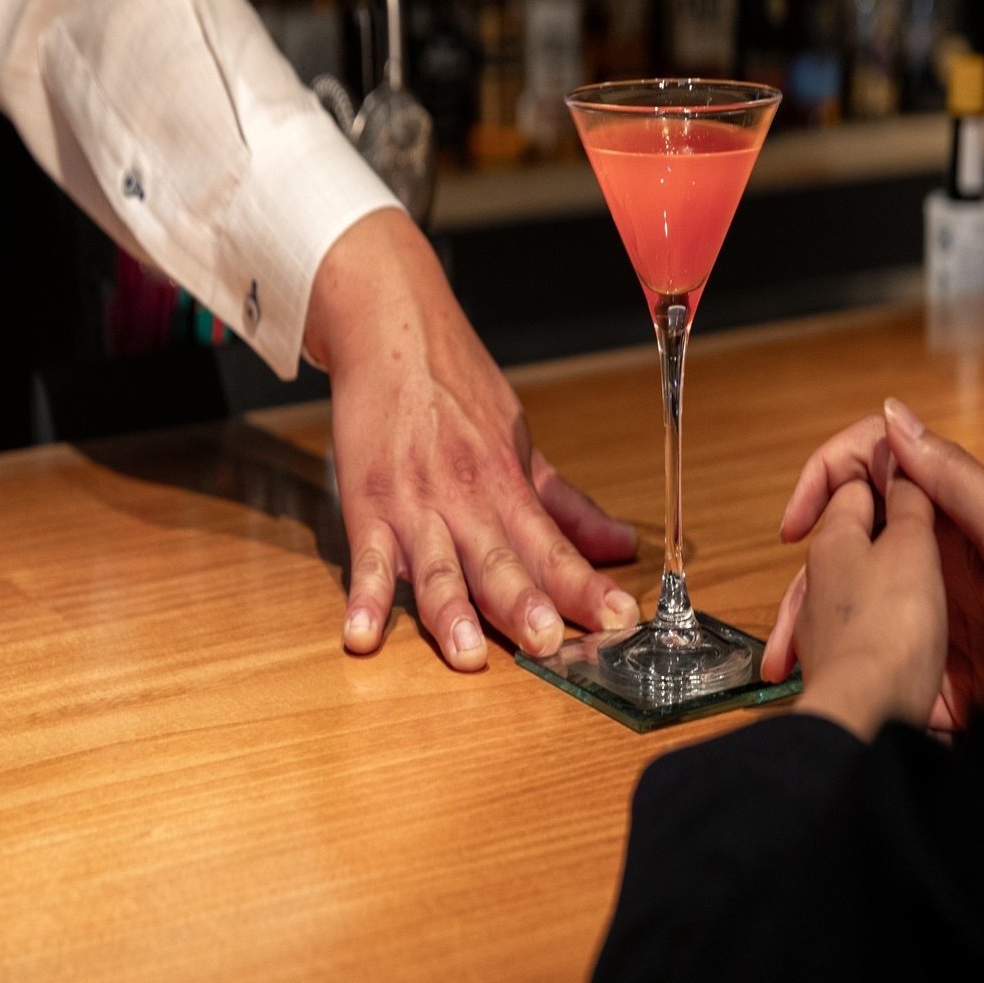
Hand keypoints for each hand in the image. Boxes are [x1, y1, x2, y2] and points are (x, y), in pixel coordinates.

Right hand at [306, 210, 638, 671]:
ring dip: (452, 611)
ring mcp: (415, 506)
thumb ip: (566, 504)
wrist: (392, 329)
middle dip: (525, 604)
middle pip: (501, 561)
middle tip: (550, 643)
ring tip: (469, 653)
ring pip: (438, 566)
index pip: (556, 547)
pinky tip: (361, 635)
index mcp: (508, 488)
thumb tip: (621, 544)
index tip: (620, 618)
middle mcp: (467, 501)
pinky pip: (365, 558)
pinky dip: (363, 596)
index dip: (587, 586)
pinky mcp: (366, 505)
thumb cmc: (456, 388)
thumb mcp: (521, 443)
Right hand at [765, 398, 983, 727]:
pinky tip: (822, 682)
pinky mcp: (925, 647)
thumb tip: (890, 415)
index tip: (795, 525)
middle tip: (788, 627)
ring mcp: (922, 598)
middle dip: (805, 579)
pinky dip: (839, 661)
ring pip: (846, 599)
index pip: (864, 468)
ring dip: (813, 630)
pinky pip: (866, 645)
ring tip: (790, 667)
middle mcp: (925, 546)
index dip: (822, 482)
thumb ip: (953, 475)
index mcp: (941, 507)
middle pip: (841, 541)